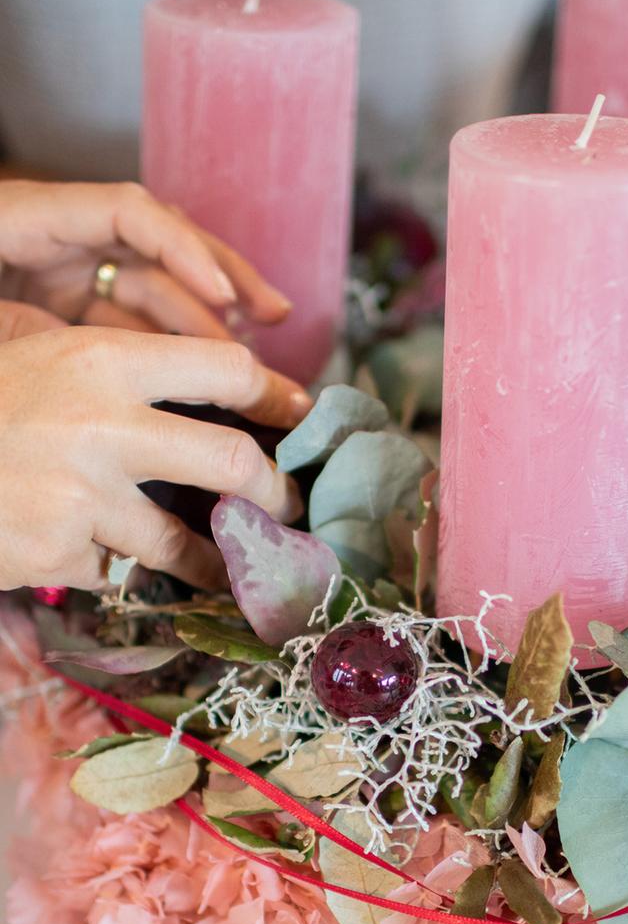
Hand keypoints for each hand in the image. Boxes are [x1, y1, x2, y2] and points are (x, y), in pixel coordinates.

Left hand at [0, 179, 291, 338]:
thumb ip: (29, 329)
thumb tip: (101, 353)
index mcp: (22, 214)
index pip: (127, 212)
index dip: (184, 250)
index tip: (223, 296)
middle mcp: (55, 234)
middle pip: (158, 241)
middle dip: (222, 277)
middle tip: (273, 313)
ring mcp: (62, 266)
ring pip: (153, 286)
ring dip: (205, 320)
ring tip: (247, 356)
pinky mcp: (64, 300)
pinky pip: (131, 316)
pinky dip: (170, 340)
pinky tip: (205, 364)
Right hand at [0, 326, 308, 591]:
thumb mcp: (34, 353)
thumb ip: (118, 370)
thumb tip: (215, 393)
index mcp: (101, 361)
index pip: (226, 368)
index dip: (276, 394)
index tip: (299, 415)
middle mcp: (103, 427)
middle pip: (233, 462)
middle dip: (275, 490)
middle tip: (287, 505)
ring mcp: (82, 498)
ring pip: (184, 540)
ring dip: (213, 558)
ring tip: (226, 566)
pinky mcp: (58, 555)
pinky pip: (112, 570)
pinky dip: (110, 567)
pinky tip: (90, 555)